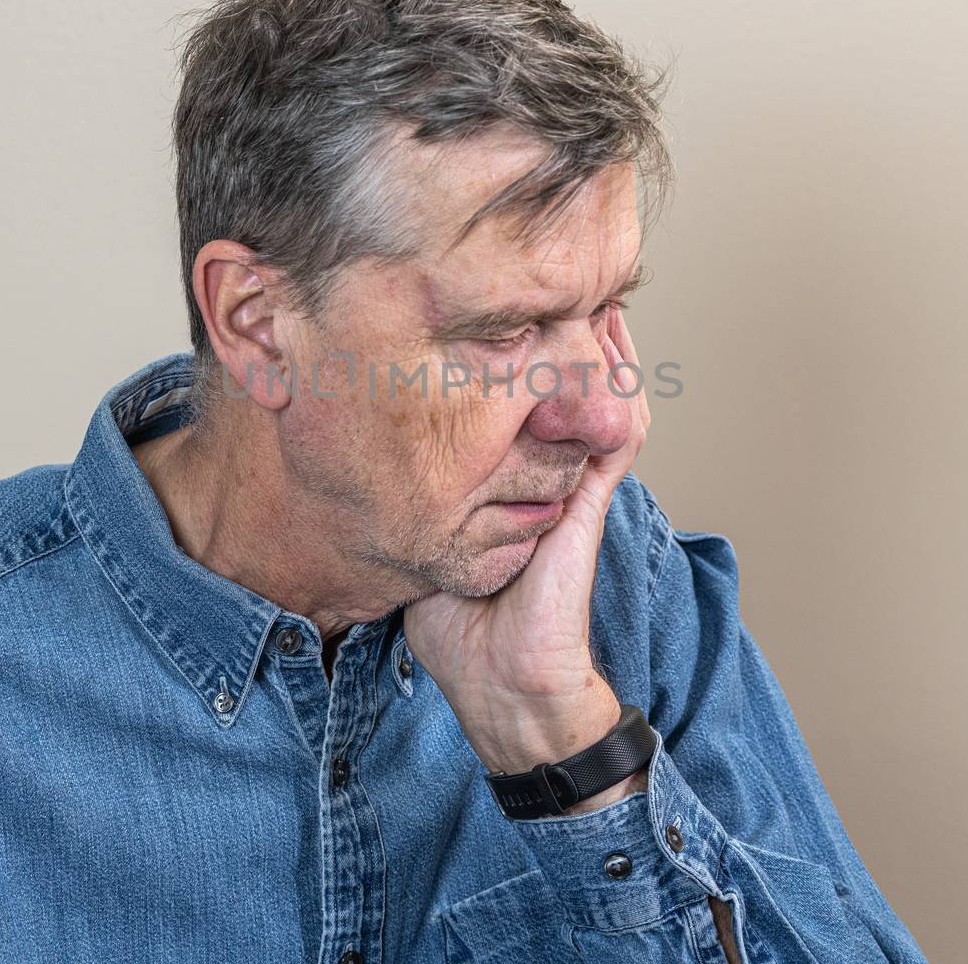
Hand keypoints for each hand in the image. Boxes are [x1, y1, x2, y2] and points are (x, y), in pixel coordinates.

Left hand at [404, 305, 650, 809]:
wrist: (504, 685)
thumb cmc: (462, 631)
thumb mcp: (425, 543)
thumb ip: (411, 499)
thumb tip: (353, 459)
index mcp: (523, 485)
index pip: (539, 408)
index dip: (534, 360)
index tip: (507, 312)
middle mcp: (557, 478)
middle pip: (581, 391)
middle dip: (574, 336)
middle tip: (562, 283)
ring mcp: (577, 486)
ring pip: (607, 399)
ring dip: (602, 348)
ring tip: (592, 296)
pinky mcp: (588, 503)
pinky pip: (613, 433)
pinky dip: (613, 387)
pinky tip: (606, 346)